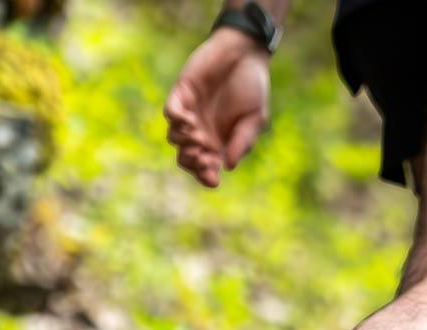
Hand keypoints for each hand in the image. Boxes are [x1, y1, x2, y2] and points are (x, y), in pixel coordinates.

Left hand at [163, 29, 270, 187]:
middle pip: (186, 159)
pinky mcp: (182, 93)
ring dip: (185, 143)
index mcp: (219, 143)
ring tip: (199, 136)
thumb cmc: (253, 87)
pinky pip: (171, 112)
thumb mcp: (255, 120)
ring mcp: (190, 112)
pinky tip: (190, 121)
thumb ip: (242, 143)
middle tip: (203, 158)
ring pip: (175, 138)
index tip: (213, 180)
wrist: (246, 53)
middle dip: (193, 164)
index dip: (206, 177)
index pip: (206, 168)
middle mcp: (201, 132)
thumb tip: (228, 166)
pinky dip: (176, 120)